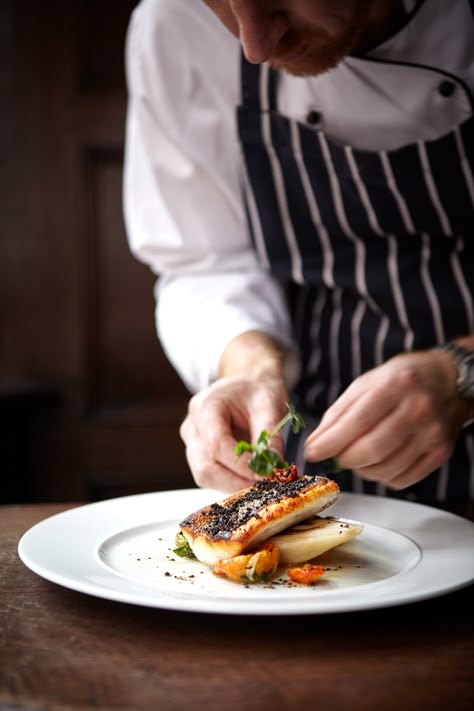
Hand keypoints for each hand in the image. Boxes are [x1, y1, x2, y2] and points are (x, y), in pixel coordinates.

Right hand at [180, 373, 288, 491]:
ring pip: (206, 476)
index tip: (266, 475)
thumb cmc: (257, 390)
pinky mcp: (199, 455)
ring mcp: (192, 443)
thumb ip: (270, 437)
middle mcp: (192, 427)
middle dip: (237, 481)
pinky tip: (252, 479)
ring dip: (235, 485)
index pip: (217, 444)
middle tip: (267, 486)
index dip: (241, 464)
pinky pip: (212, 477)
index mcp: (205, 407)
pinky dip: (232, 482)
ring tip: (262, 483)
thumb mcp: (269, 406)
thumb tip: (275, 468)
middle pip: (205, 467)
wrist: (249, 384)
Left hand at [304, 349, 470, 489]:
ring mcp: (432, 433)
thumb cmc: (401, 380)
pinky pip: (402, 480)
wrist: (447, 380)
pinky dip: (382, 477)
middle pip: (372, 450)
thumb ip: (339, 413)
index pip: (357, 422)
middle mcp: (418, 409)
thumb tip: (316, 443)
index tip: (313, 452)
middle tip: (335, 455)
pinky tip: (379, 462)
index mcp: (395, 385)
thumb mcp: (366, 383)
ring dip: (361, 470)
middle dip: (344, 459)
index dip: (330, 442)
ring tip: (357, 456)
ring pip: (385, 470)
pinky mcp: (440, 453)